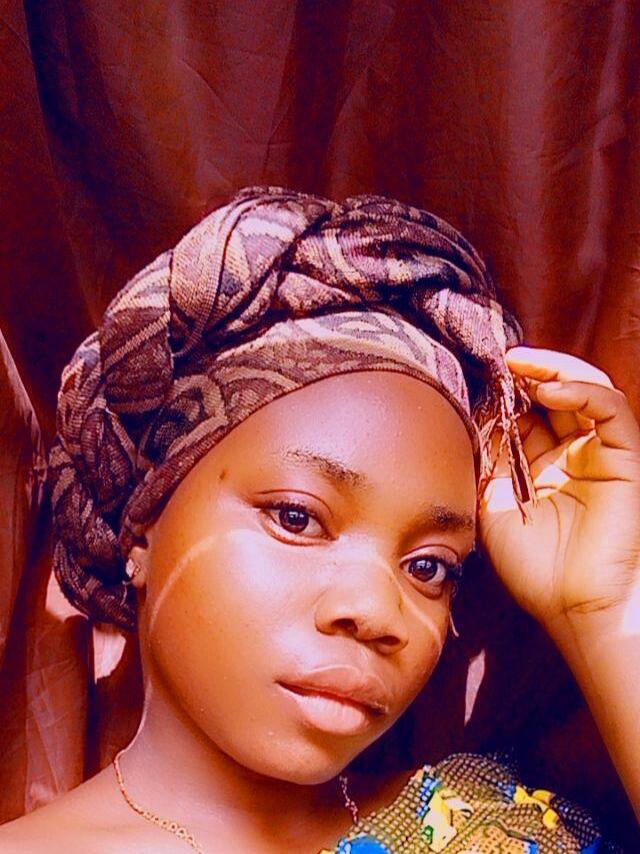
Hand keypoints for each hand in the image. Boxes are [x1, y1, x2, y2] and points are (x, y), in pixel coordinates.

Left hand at [478, 345, 639, 627]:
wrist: (571, 606)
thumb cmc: (532, 566)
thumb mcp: (491, 504)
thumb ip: (487, 460)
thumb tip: (477, 416)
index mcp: (541, 464)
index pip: (525, 412)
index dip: (504, 393)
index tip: (477, 377)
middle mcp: (572, 453)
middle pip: (554, 394)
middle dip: (527, 373)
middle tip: (500, 361)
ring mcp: (599, 453)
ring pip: (586, 390)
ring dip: (553, 371)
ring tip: (519, 364)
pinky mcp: (624, 458)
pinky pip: (610, 410)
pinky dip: (581, 392)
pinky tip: (548, 393)